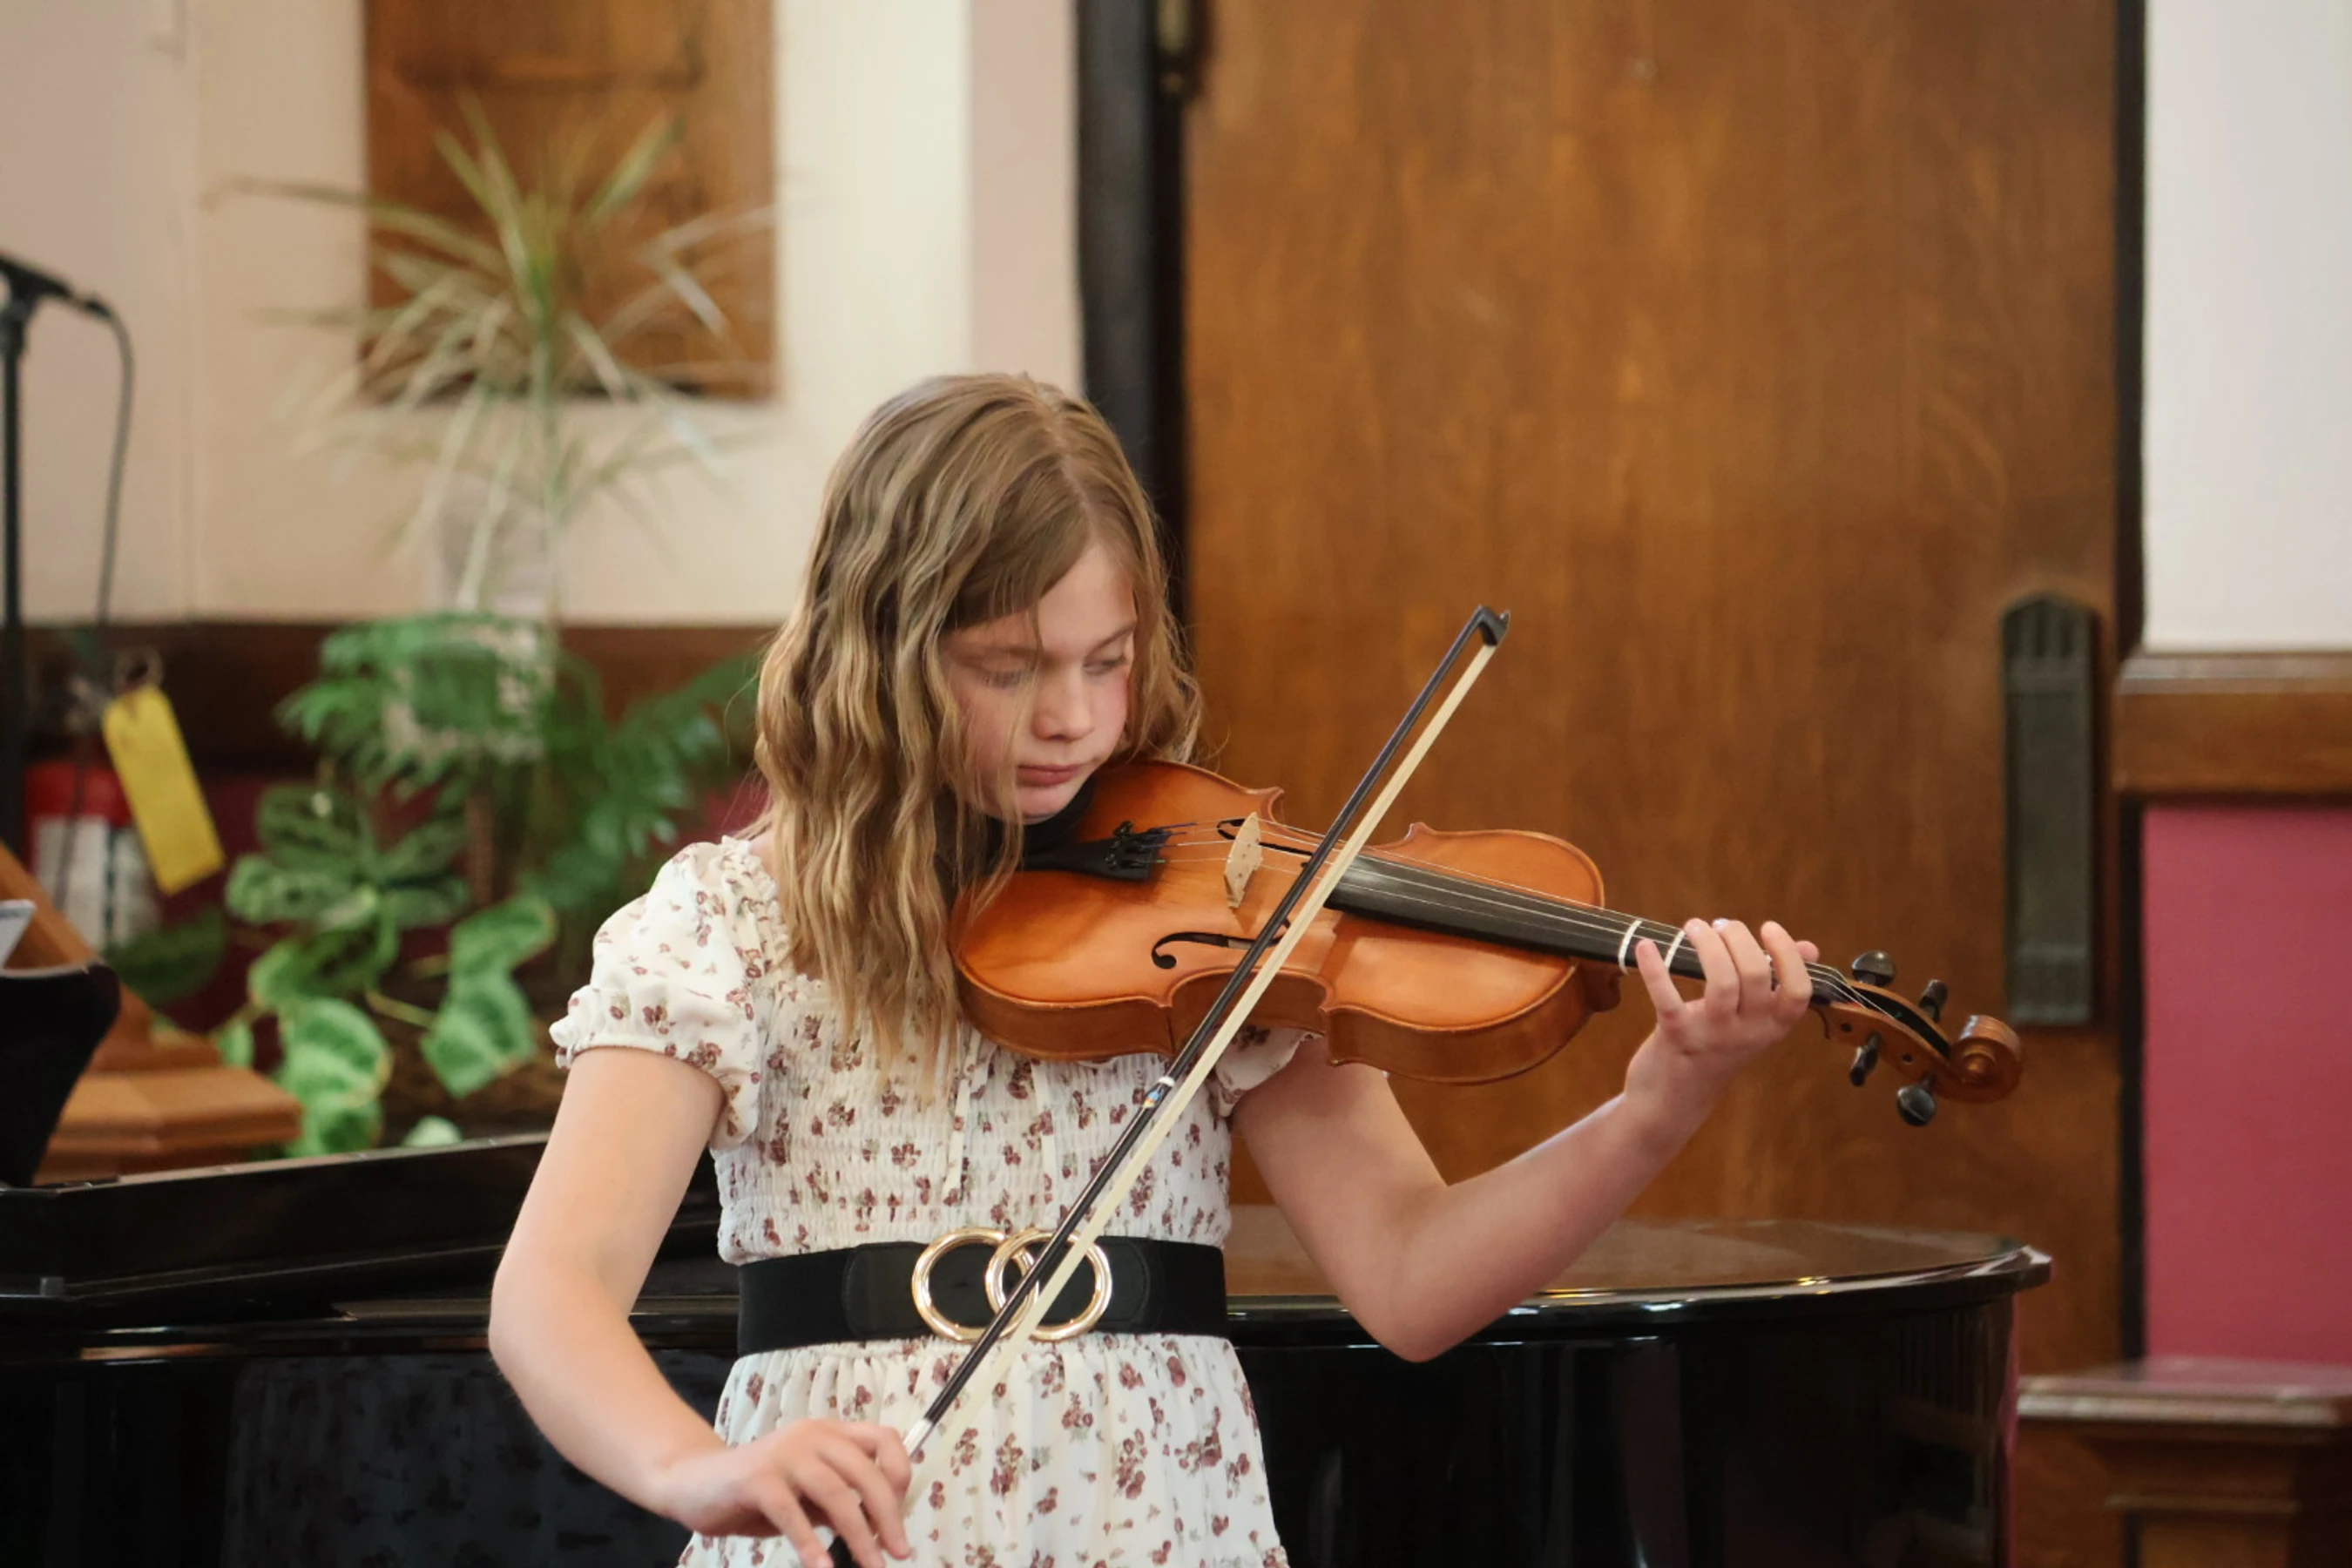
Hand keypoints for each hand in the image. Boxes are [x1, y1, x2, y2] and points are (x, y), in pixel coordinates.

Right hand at [647, 1419, 912, 1567]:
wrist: (692, 1482)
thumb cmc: (755, 1491)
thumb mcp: (805, 1495)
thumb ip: (837, 1503)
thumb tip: (877, 1529)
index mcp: (828, 1434)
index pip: (883, 1439)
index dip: (900, 1474)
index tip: (900, 1514)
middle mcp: (811, 1436)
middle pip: (865, 1471)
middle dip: (888, 1515)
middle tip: (899, 1551)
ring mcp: (783, 1454)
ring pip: (836, 1492)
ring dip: (859, 1535)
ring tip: (871, 1564)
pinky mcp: (756, 1478)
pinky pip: (791, 1512)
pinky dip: (811, 1543)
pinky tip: (823, 1567)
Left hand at [1623, 918, 1818, 1144]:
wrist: (1673, 1102)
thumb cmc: (1716, 1050)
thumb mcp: (1753, 1024)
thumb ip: (1778, 986)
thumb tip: (1809, 949)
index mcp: (1772, 1027)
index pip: (1797, 992)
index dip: (1787, 956)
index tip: (1768, 927)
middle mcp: (1748, 1033)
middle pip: (1755, 976)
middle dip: (1738, 939)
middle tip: (1720, 925)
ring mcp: (1712, 1036)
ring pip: (1720, 981)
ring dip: (1707, 945)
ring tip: (1694, 927)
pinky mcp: (1675, 1037)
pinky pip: (1667, 998)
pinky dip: (1655, 969)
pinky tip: (1646, 947)